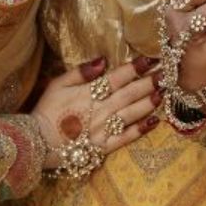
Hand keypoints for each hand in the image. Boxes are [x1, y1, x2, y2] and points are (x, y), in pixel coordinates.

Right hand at [31, 56, 160, 169]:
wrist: (36, 143)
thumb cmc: (47, 111)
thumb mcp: (57, 85)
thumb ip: (80, 72)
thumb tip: (103, 60)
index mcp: (89, 92)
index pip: (118, 77)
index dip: (136, 67)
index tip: (152, 58)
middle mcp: (100, 109)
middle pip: (130, 93)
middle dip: (151, 82)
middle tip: (168, 73)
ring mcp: (103, 129)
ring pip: (132, 113)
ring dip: (150, 102)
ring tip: (165, 93)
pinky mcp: (104, 146)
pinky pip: (126, 137)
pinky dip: (141, 129)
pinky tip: (154, 121)